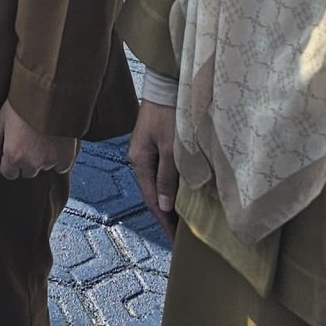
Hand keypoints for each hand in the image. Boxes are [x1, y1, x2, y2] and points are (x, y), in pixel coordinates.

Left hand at [0, 101, 77, 181]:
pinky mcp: (66, 157)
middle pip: (27, 172)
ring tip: (43, 137)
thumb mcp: (1, 119)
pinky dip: (59, 158)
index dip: (10, 162)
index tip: (14, 150)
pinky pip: (61, 167)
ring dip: (43, 158)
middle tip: (29, 140)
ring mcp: (50, 161)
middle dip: (26, 160)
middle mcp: (31, 163)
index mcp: (13, 155)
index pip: (9, 174)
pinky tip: (56, 143)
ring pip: (44, 167)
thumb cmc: (22, 103)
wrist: (49, 93)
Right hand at [127, 101, 181, 236]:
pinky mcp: (156, 144)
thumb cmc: (170, 114)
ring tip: (185, 217)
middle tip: (184, 233)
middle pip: (154, 193)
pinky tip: (182, 192)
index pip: (152, 200)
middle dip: (167, 214)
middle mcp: (140, 159)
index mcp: (139, 161)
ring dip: (171, 199)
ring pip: (159, 183)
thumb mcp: (171, 148)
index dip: (164, 221)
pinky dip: (172, 185)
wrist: (167, 85)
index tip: (176, 239)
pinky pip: (163, 171)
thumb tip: (164, 206)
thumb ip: (167, 177)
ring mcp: (147, 151)